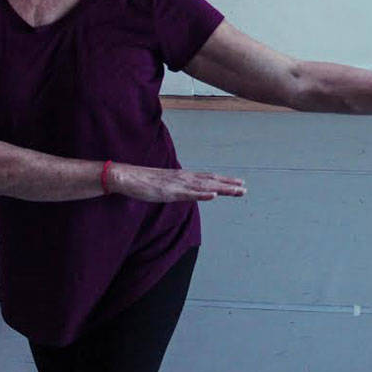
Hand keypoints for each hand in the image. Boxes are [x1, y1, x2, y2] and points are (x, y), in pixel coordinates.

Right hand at [111, 164, 245, 202]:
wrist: (127, 177)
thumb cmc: (145, 181)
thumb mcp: (165, 185)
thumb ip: (178, 187)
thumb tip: (188, 191)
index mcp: (184, 176)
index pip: (208, 178)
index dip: (224, 181)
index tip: (239, 183)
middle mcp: (184, 178)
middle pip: (211, 181)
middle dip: (228, 185)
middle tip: (245, 188)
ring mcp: (178, 185)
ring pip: (205, 187)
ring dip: (222, 189)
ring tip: (237, 191)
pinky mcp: (169, 192)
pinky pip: (188, 194)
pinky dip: (202, 194)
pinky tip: (213, 195)